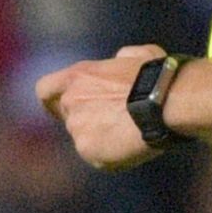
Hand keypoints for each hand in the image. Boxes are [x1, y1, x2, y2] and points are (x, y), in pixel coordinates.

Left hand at [36, 43, 170, 171]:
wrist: (165, 102)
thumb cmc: (157, 76)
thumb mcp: (138, 55)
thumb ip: (121, 58)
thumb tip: (120, 60)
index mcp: (78, 76)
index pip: (45, 90)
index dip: (52, 101)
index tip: (61, 107)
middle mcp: (71, 101)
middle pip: (69, 117)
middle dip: (87, 120)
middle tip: (113, 123)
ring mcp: (77, 128)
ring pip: (84, 138)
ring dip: (101, 138)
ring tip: (129, 135)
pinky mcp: (88, 150)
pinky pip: (98, 157)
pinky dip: (112, 156)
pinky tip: (131, 147)